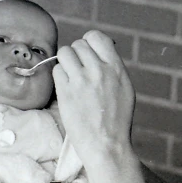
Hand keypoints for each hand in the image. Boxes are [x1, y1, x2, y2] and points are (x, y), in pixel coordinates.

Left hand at [52, 30, 135, 168]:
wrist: (107, 145)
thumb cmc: (117, 120)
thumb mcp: (125, 88)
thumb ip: (113, 68)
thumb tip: (100, 50)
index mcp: (116, 68)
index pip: (96, 37)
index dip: (88, 42)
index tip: (87, 54)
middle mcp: (99, 71)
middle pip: (78, 44)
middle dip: (76, 55)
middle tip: (78, 70)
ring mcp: (82, 81)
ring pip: (64, 53)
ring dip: (65, 62)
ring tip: (70, 77)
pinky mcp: (66, 93)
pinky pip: (56, 70)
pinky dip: (59, 77)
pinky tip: (66, 88)